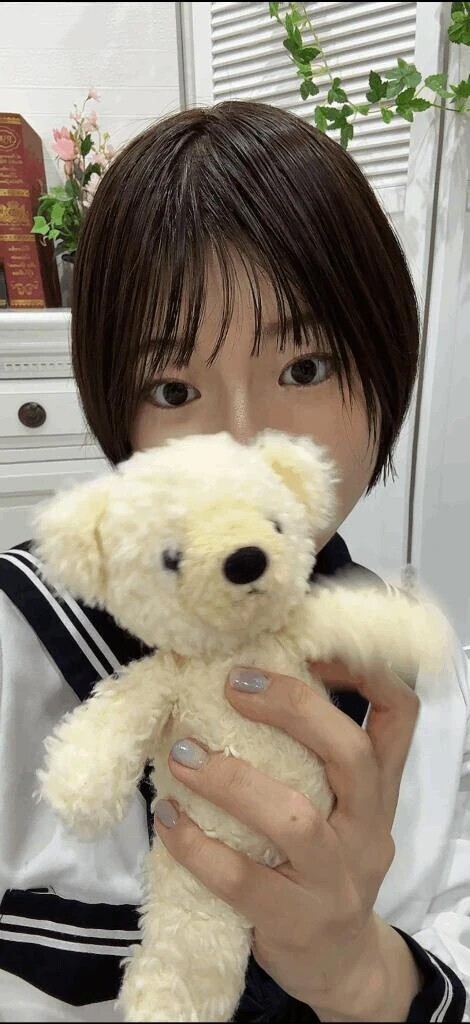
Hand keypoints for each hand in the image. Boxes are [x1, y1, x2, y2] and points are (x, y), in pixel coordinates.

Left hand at [154, 660, 421, 1021]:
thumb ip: (310, 759)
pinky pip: (243, 880)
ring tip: (183, 752)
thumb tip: (239, 681)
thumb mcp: (340, 810)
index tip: (309, 649)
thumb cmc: (325, 866)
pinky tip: (169, 817)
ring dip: (231, 779)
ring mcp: (336, 879)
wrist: (341, 964)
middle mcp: (368, 828)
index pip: (399, 716)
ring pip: (295, 819)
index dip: (362, 672)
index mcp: (378, 791)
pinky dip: (198, 845)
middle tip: (232, 684)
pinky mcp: (296, 921)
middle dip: (291, 707)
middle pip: (350, 754)